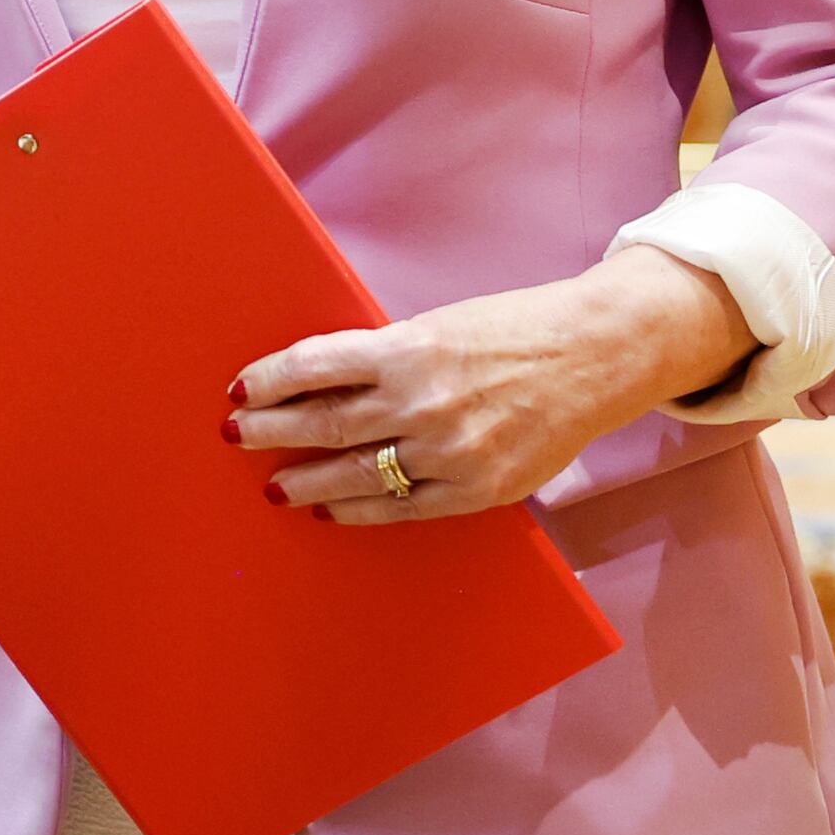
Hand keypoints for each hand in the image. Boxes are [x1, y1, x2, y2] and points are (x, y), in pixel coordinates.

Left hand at [235, 247, 754, 522]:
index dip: (270, 380)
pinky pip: (400, 508)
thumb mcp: (441, 325)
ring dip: (305, 480)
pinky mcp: (475, 488)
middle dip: (272, 432)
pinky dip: (358, 510)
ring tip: (275, 486)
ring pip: (354, 474)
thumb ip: (386, 356)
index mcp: (411, 346)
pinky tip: (330, 508)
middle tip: (238, 438)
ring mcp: (449, 450)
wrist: (596, 355)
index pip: (315, 366)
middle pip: (324, 424)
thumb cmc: (515, 330)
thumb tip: (320, 384)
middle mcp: (423, 400)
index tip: (241, 390)